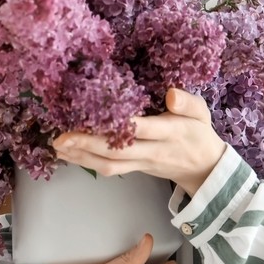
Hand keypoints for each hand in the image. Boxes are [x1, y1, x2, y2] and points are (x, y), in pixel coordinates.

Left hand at [55, 88, 226, 195]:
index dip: (118, 125)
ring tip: (58, 146)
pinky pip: (110, 168)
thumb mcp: (202, 112)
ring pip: (110, 164)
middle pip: (118, 150)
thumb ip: (188, 102)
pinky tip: (69, 154)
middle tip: (61, 137)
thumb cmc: (199, 132)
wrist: (204, 168)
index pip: (142, 129)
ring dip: (82, 156)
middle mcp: (153, 150)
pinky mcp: (135, 169)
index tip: (94, 116)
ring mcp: (143, 163)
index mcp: (170, 131)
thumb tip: (170, 93)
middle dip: (88, 144)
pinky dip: (87, 162)